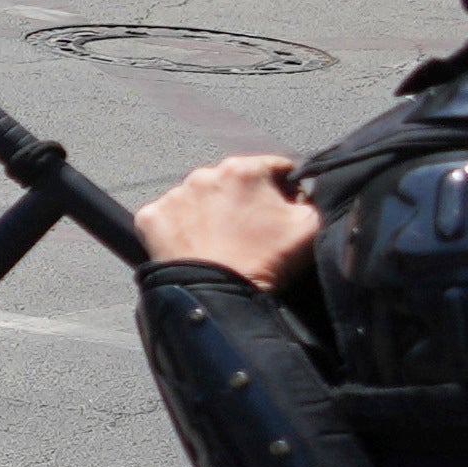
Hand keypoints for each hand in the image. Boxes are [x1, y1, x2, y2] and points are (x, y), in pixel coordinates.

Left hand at [141, 152, 320, 290]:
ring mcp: (174, 195)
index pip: (274, 168)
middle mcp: (204, 174)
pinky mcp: (152, 218)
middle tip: (252, 232)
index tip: (285, 209)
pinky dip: (182, 228)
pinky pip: (170, 217)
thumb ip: (314, 197)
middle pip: (234, 182)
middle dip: (246, 201)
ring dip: (212, 213)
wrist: (219, 298)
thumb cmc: (266, 262)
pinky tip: (196, 245)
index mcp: (244, 168)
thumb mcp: (311, 226)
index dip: (285, 189)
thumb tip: (307, 190)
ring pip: (200, 198)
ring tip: (223, 242)